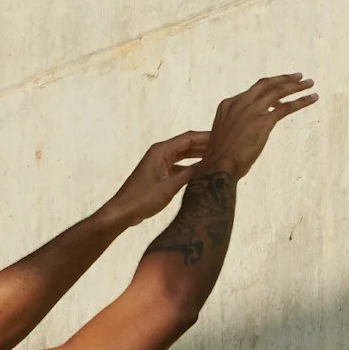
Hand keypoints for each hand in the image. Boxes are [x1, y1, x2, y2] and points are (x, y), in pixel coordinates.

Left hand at [101, 129, 215, 229]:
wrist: (123, 211)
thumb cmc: (142, 198)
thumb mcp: (170, 186)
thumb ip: (190, 174)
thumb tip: (209, 166)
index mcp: (161, 151)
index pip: (188, 138)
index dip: (206, 137)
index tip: (223, 137)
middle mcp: (160, 153)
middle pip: (187, 144)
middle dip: (205, 145)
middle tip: (225, 147)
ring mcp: (159, 163)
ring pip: (183, 155)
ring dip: (198, 155)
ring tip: (217, 156)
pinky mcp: (159, 173)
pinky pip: (179, 165)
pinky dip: (190, 167)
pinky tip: (202, 171)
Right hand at [198, 72, 317, 178]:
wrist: (218, 166)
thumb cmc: (219, 158)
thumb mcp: (222, 137)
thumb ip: (233, 129)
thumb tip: (239, 134)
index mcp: (228, 105)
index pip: (252, 91)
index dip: (268, 89)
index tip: (280, 91)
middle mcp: (240, 103)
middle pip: (266, 84)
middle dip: (283, 79)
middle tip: (298, 76)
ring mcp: (252, 111)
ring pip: (278, 91)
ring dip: (296, 86)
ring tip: (309, 82)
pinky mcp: (264, 121)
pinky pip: (287, 107)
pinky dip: (301, 101)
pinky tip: (313, 98)